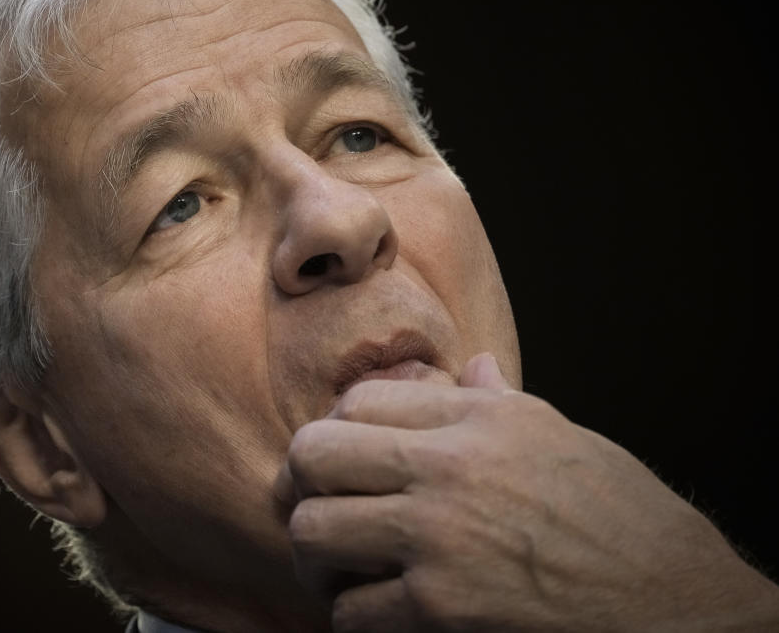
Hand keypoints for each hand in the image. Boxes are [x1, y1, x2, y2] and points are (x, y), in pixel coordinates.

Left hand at [277, 353, 778, 630]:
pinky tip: (377, 612)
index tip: (346, 460)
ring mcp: (440, 539)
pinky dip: (353, 616)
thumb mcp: (558, 435)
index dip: (336, 428)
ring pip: (313, 531)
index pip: (356, 399)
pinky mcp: (442, 609)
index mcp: (475, 419)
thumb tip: (470, 367)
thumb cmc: (621, 517)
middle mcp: (449, 468)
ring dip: (315, 556)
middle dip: (300, 484)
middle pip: (312, 453)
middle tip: (317, 507)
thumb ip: (495, 402)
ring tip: (337, 566)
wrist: (676, 602)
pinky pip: (350, 611)